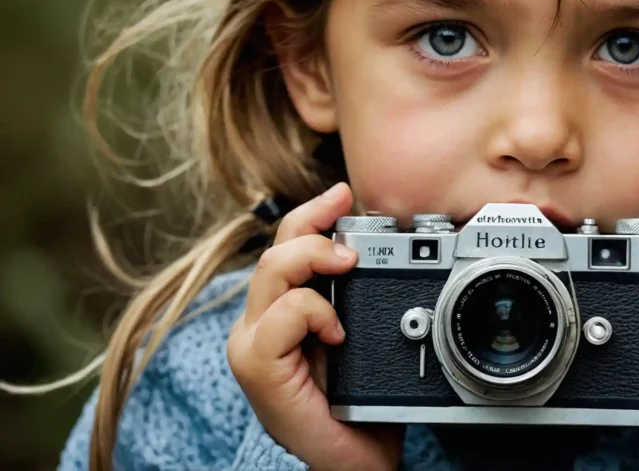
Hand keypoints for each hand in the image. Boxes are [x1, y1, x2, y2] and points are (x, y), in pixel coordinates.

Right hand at [227, 183, 403, 470]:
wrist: (356, 460)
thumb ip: (362, 295)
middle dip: (314, 226)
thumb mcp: (366, 334)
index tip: (344, 193)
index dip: (312, 212)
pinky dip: (311, 313)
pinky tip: (337, 332)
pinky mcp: (257, 368)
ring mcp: (254, 344)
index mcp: (284, 310)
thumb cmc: (362, 400)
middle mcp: (260, 322)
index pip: (285, 243)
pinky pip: (278, 318)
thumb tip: (385, 248)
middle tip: (352, 238)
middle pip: (275, 247)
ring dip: (313, 260)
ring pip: (271, 271)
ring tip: (348, 268)